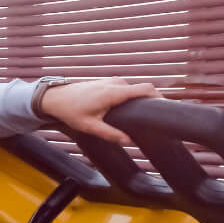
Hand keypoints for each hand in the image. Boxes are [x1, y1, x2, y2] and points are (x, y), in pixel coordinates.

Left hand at [36, 78, 158, 145]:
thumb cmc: (71, 111)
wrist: (55, 97)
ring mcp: (112, 81)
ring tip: (145, 115)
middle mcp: (115, 83)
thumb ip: (110, 134)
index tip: (168, 107)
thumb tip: (129, 141)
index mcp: (114, 93)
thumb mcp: (90, 127)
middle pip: (142, 89)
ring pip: (133, 89)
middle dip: (151, 101)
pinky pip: (126, 88)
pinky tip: (131, 109)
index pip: (145, 89)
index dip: (159, 97)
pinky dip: (131, 97)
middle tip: (157, 117)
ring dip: (140, 99)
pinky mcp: (108, 82)